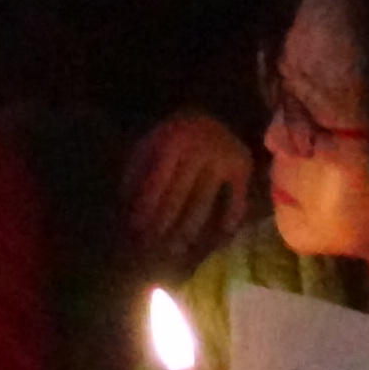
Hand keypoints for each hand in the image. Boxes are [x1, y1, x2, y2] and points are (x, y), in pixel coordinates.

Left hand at [121, 111, 255, 262]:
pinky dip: (226, 220)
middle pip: (180, 195)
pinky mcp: (243, 166)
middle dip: (165, 223)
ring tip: (177, 250)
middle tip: (153, 248)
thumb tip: (126, 206)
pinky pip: (234, 201)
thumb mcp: (149, 146)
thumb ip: (137, 172)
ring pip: (204, 202)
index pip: (157, 181)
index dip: (146, 207)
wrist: (210, 119)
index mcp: (171, 140)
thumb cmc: (172, 140)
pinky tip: (216, 240)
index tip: (136, 230)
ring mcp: (223, 156)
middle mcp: (199, 147)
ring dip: (189, 229)